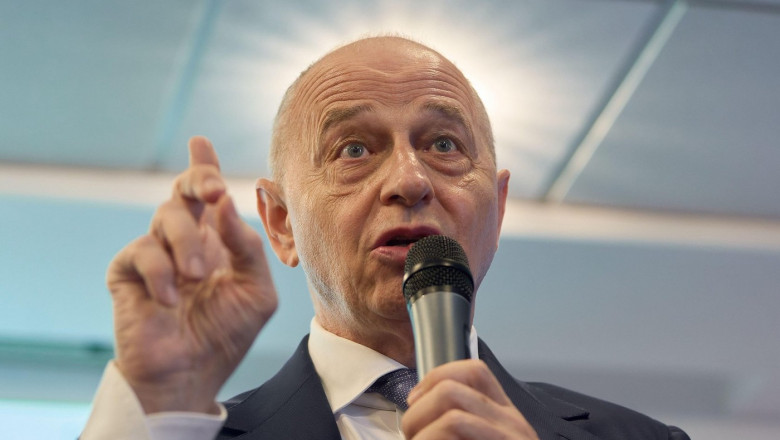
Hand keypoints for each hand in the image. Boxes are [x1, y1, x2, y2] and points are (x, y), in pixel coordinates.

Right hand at [107, 136, 277, 413]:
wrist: (192, 373)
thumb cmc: (227, 332)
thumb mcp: (256, 290)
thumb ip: (246, 246)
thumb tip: (225, 202)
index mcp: (216, 241)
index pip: (208, 196)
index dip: (203, 166)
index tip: (200, 142)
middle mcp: (184, 240)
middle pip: (184, 190)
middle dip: (199, 178)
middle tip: (213, 189)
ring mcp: (155, 253)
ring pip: (166, 215)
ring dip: (186, 243)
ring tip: (198, 275)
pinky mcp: (128, 271)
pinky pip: (143, 252)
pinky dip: (162, 273)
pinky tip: (171, 298)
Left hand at [402, 360, 538, 438]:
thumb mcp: (481, 434)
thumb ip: (465, 422)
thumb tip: (419, 412)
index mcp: (506, 416)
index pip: (475, 370)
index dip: (435, 378)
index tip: (415, 401)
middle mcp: (513, 424)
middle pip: (452, 390)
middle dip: (418, 412)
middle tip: (412, 435)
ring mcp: (512, 438)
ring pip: (452, 417)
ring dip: (422, 434)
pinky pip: (457, 430)